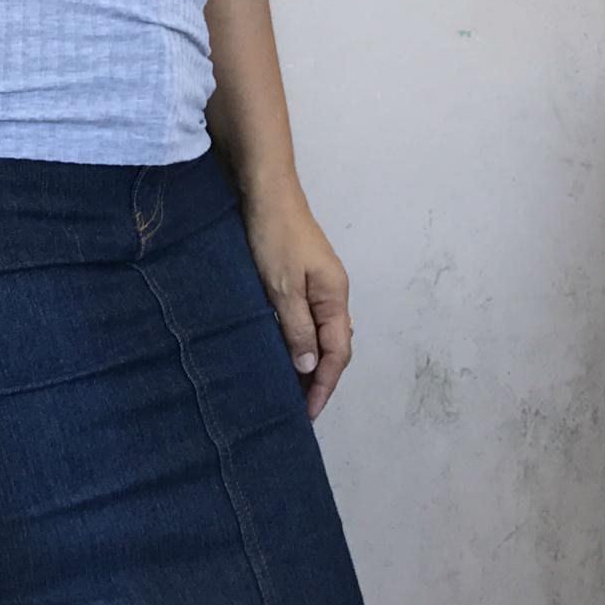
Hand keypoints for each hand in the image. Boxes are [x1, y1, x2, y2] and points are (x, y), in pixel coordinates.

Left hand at [245, 184, 354, 417]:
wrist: (266, 192)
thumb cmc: (275, 236)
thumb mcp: (282, 287)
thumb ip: (297, 328)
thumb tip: (308, 366)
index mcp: (335, 296)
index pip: (338, 353)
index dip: (324, 385)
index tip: (307, 413)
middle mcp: (333, 293)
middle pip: (334, 346)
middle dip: (319, 379)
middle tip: (296, 408)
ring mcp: (319, 286)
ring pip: (320, 334)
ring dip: (308, 362)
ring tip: (288, 388)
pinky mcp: (302, 279)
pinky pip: (307, 320)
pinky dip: (298, 341)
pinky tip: (282, 351)